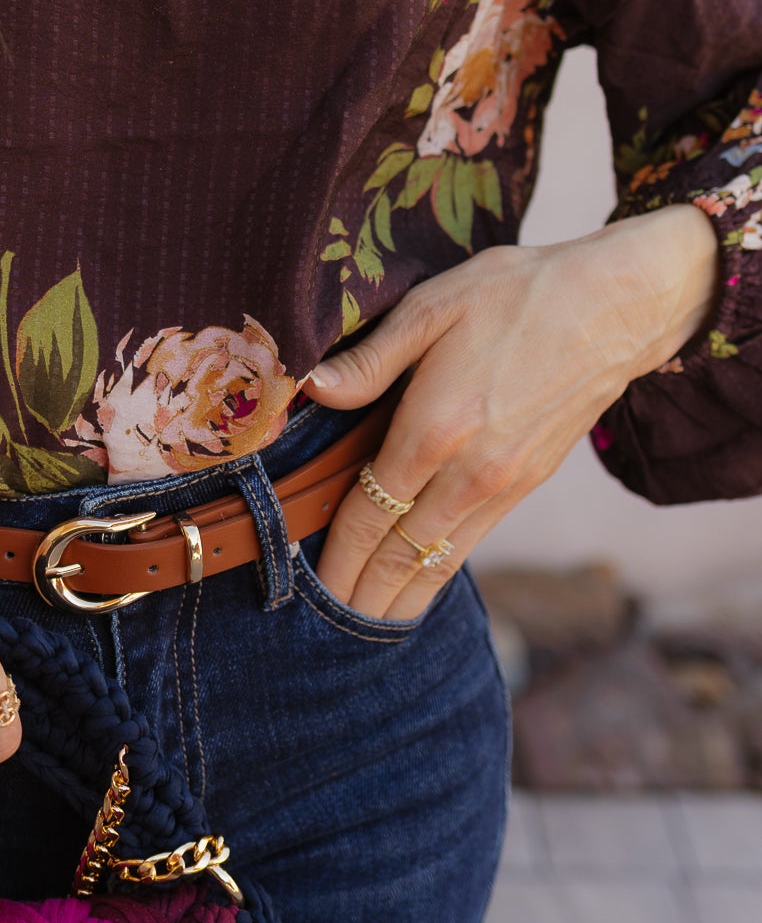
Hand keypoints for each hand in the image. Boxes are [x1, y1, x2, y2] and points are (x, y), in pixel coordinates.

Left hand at [303, 204, 719, 619]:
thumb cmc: (517, 293)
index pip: (368, 513)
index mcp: (435, 429)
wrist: (616, 306)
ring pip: (440, 559)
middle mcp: (469, 471)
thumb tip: (311, 389)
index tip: (305, 587)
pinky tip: (419, 584)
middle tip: (323, 630)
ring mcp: (504, 484)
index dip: (334, 555)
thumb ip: (369, 359)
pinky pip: (472, 541)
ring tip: (364, 627)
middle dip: (360, 594)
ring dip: (400, 597)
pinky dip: (439, 572)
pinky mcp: (529, 482)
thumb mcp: (432, 305)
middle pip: (401, 553)